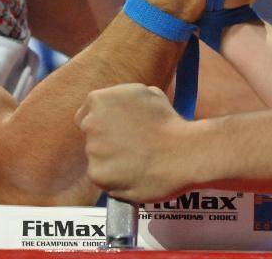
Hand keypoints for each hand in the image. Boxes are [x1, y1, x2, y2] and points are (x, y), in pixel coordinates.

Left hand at [75, 83, 189, 202]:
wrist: (184, 153)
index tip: (115, 131)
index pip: (87, 113)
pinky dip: (115, 177)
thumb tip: (118, 106)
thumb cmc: (169, 123)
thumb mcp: (147, 93)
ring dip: (111, 159)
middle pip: (90, 135)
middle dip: (105, 140)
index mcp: (99, 100)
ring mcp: (92, 150)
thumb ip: (124, 98)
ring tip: (137, 160)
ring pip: (96, 157)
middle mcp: (91, 123)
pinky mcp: (97, 174)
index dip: (103, 122)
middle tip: (129, 146)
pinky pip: (102, 176)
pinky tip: (134, 172)